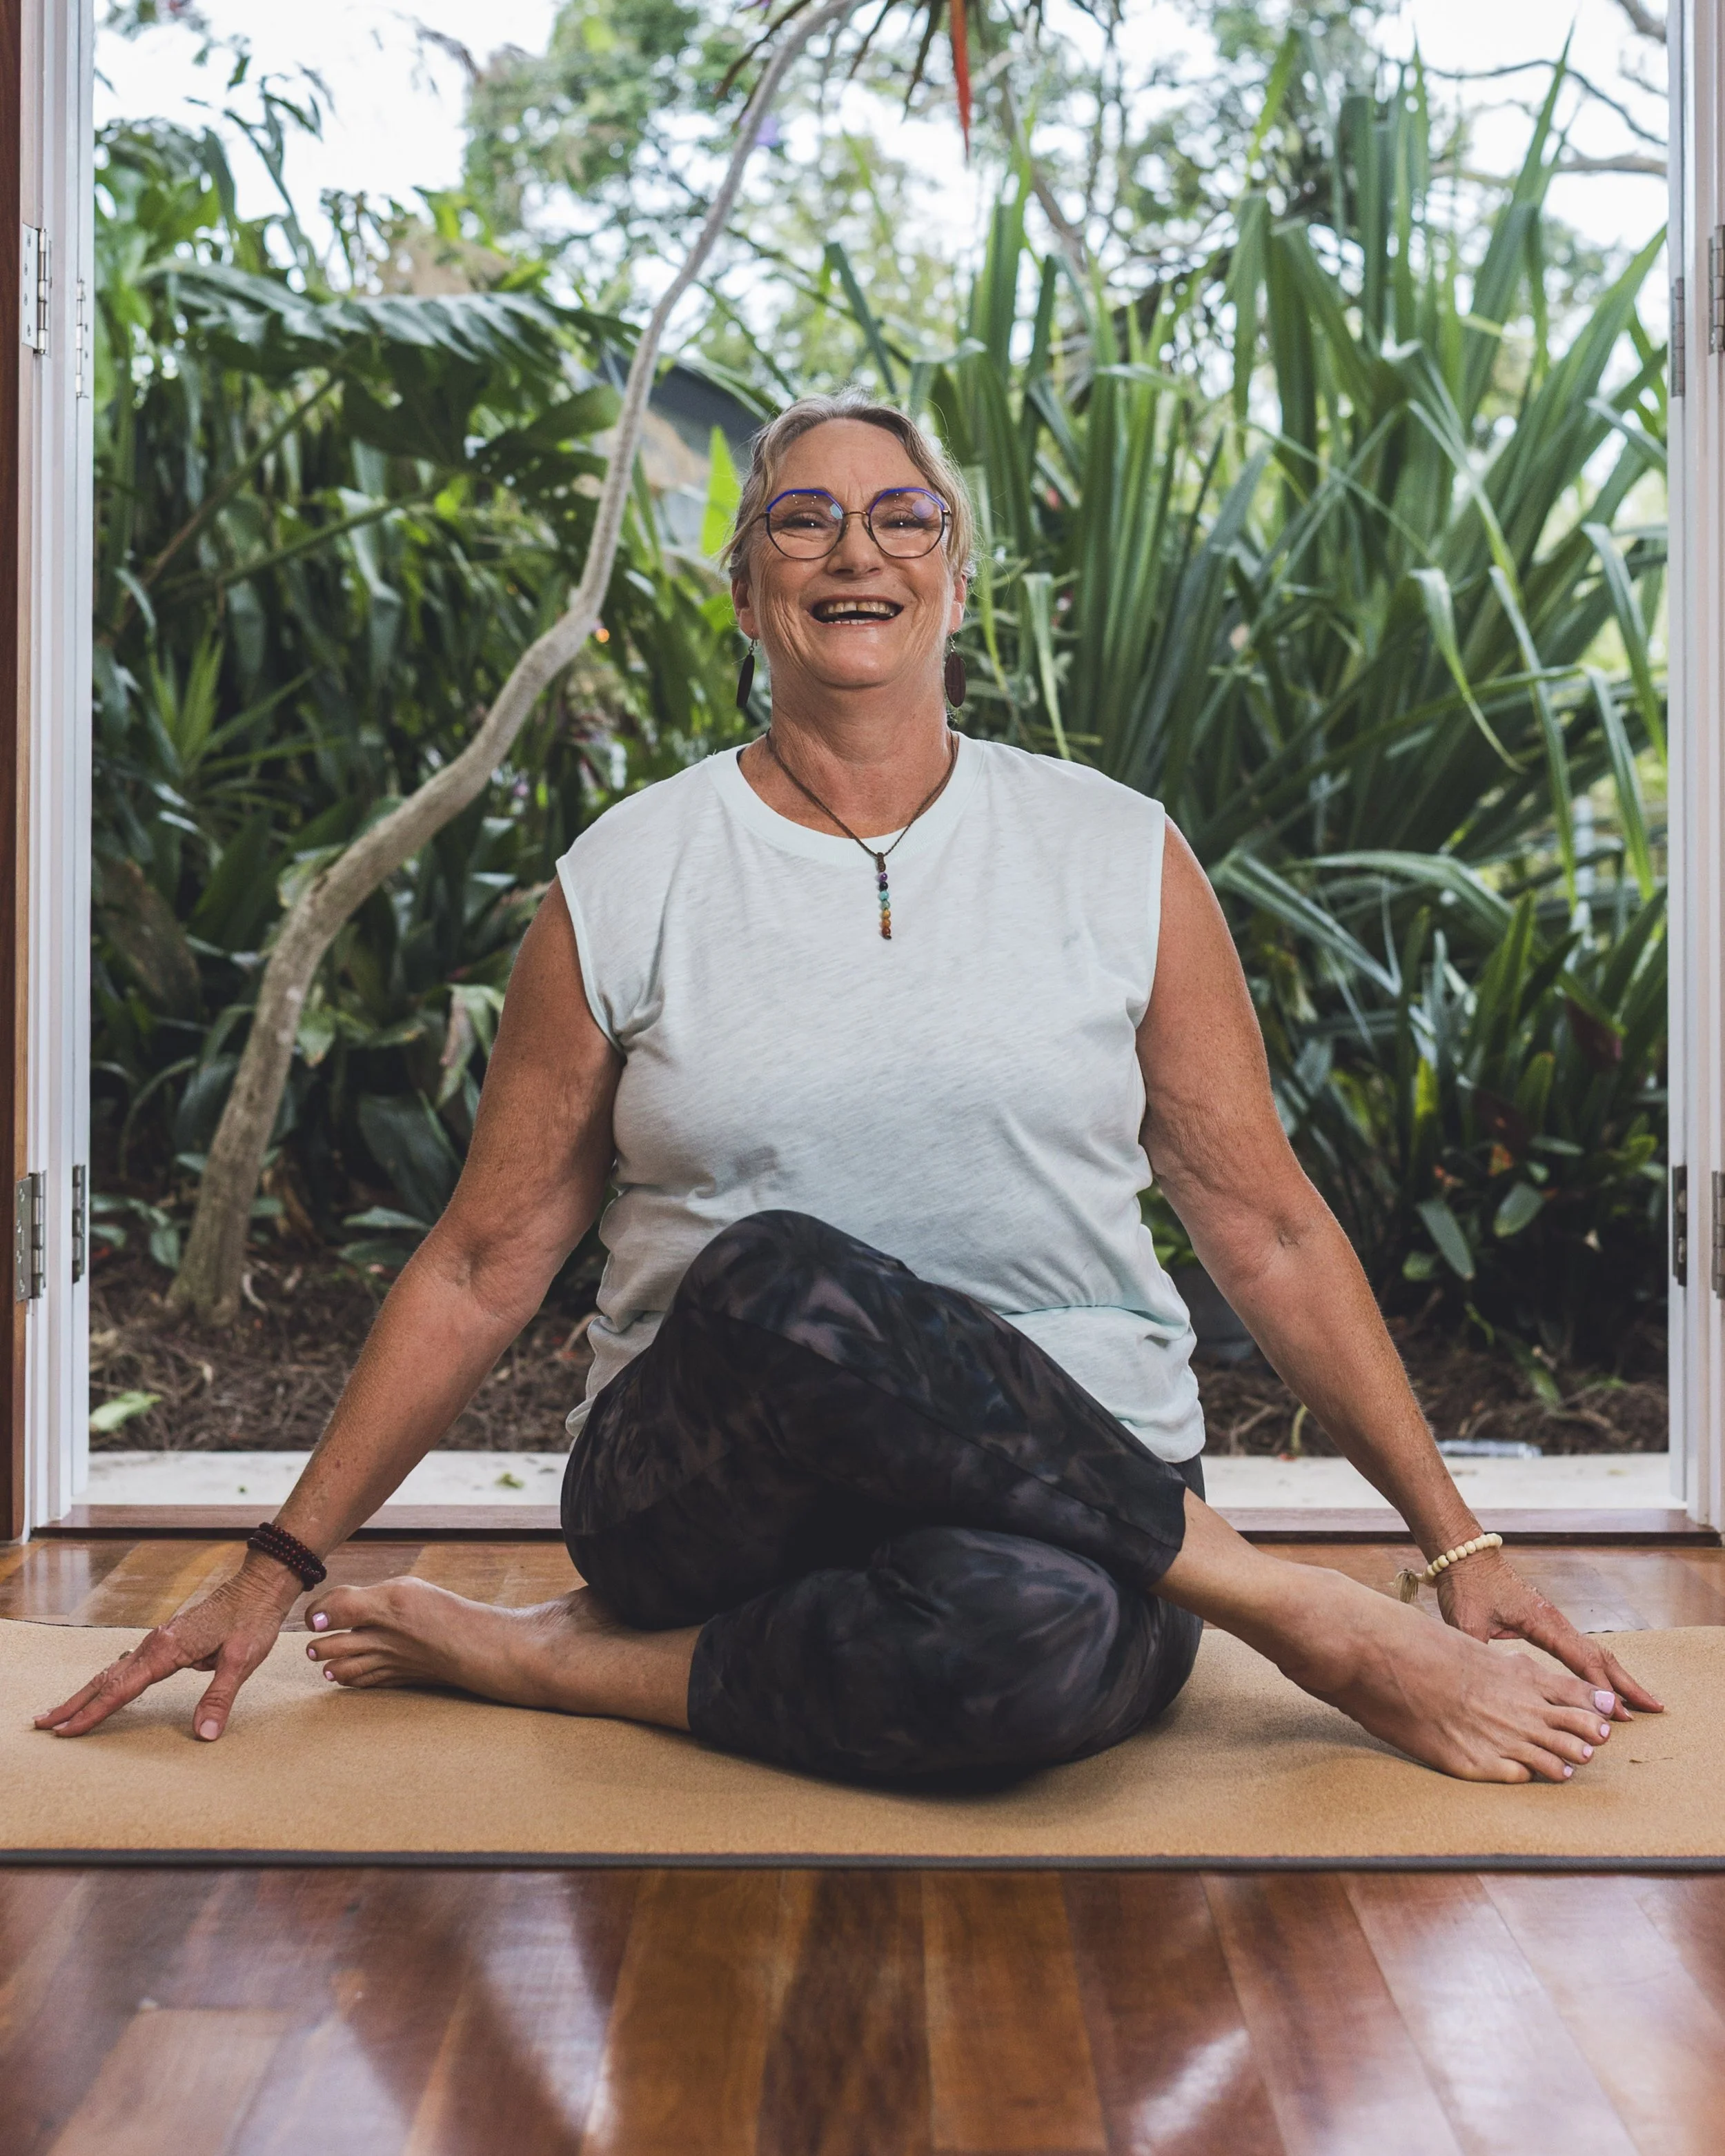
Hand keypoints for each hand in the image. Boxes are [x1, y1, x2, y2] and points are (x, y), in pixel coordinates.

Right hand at [33, 1553, 302, 1741]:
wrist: (260, 1585)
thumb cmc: (252, 1620)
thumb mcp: (242, 1661)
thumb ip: (220, 1697)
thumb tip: (205, 1734)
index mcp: (167, 1649)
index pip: (122, 1689)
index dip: (94, 1713)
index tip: (66, 1732)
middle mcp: (155, 1643)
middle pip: (106, 1679)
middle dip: (74, 1703)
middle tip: (43, 1723)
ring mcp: (159, 1640)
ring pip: (114, 1671)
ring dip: (87, 1693)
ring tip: (61, 1712)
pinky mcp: (168, 1640)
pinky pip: (129, 1666)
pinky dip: (108, 1682)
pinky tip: (102, 1690)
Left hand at [1435, 1548, 1662, 1717]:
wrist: (1466, 1555)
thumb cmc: (1467, 1586)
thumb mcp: (1468, 1624)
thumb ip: (1481, 1657)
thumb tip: (1487, 1689)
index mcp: (1544, 1623)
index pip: (1583, 1661)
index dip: (1602, 1691)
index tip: (1623, 1715)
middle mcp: (1557, 1622)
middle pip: (1602, 1657)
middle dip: (1628, 1683)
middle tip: (1654, 1708)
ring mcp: (1554, 1622)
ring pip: (1595, 1652)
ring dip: (1618, 1676)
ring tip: (1640, 1700)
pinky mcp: (1546, 1622)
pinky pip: (1580, 1648)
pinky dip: (1598, 1667)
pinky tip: (1602, 1682)